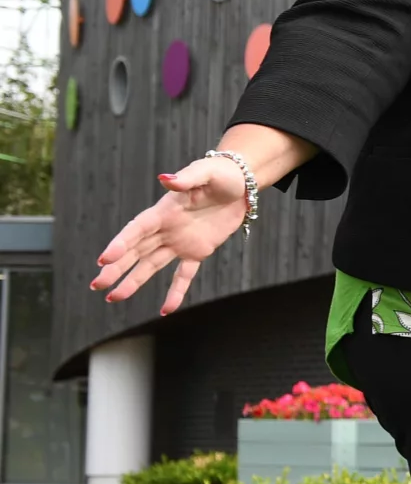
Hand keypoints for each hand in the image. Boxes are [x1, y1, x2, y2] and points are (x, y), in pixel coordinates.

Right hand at [92, 156, 251, 314]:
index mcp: (164, 211)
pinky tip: (166, 310)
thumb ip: (185, 178)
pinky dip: (176, 292)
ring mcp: (179, 242)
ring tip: (114, 298)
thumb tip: (165, 178)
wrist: (240, 184)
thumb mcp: (205, 173)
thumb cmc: (220, 174)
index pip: (137, 230)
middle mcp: (166, 229)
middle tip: (97, 285)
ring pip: (151, 265)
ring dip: (133, 281)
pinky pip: (184, 275)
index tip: (104, 260)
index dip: (121, 244)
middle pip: (135, 251)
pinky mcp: (198, 251)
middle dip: (116, 269)